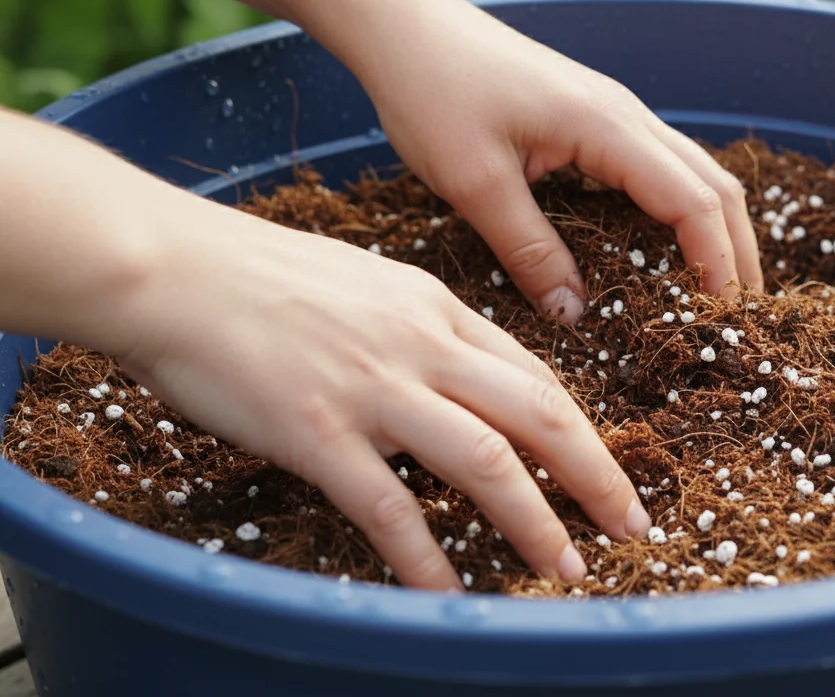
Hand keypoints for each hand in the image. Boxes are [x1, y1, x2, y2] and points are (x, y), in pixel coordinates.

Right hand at [111, 199, 650, 590]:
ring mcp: (374, 389)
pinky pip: (388, 507)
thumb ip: (413, 328)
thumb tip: (450, 372)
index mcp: (433, 308)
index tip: (604, 466)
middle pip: (539, 413)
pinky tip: (449, 596)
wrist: (172, 269)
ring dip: (536, 520)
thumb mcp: (363, 284)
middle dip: (595, 474)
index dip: (579, 427)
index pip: (531, 373)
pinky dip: (426, 557)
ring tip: (566, 568)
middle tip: (631, 524)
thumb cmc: (257, 275)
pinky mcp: (319, 431)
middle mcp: (421, 346)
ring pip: (486, 459)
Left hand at [345, 0, 764, 322]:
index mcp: (607, 127)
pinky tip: (668, 250)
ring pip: (695, 174)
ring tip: (716, 292)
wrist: (407, 29)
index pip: (693, 202)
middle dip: (736, 252)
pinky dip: (683, 213)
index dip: (716, 263)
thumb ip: (528, 250)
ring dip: (715, 231)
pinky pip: (661, 169)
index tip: (721, 318)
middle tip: (738, 318)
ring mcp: (616, 114)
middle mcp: (627, 116)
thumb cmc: (433, 93)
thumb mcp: (473, 183)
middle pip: (714, 186)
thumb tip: (575, 316)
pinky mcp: (596, 120)